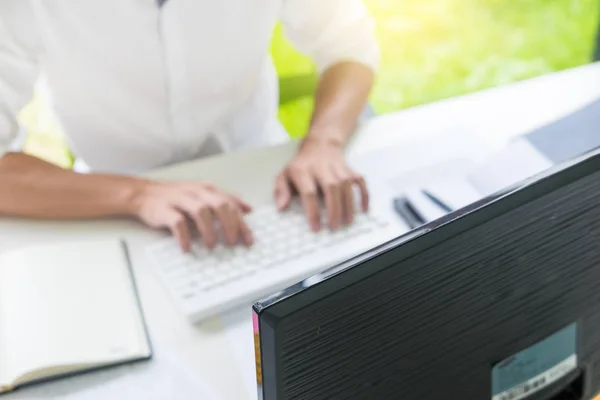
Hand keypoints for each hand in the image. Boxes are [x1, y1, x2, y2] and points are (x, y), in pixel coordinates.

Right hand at [134, 181, 253, 251]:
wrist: (142, 193)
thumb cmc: (176, 197)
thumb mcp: (202, 194)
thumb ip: (224, 200)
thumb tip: (248, 209)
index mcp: (207, 190)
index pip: (231, 203)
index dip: (242, 222)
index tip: (249, 239)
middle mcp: (196, 192)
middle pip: (220, 205)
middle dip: (230, 225)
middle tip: (233, 242)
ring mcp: (180, 199)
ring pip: (201, 211)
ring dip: (210, 230)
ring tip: (212, 246)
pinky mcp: (164, 209)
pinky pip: (177, 222)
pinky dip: (184, 236)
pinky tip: (187, 248)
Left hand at [274, 138, 368, 230]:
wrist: (320, 144)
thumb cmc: (301, 165)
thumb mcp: (284, 174)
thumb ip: (281, 191)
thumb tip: (281, 207)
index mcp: (303, 171)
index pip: (309, 192)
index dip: (313, 211)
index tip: (316, 227)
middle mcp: (322, 168)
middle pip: (331, 188)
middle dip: (333, 209)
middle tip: (334, 227)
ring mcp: (338, 168)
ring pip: (346, 186)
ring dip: (348, 205)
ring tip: (347, 222)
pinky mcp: (349, 170)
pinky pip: (360, 181)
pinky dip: (363, 195)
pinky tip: (363, 209)